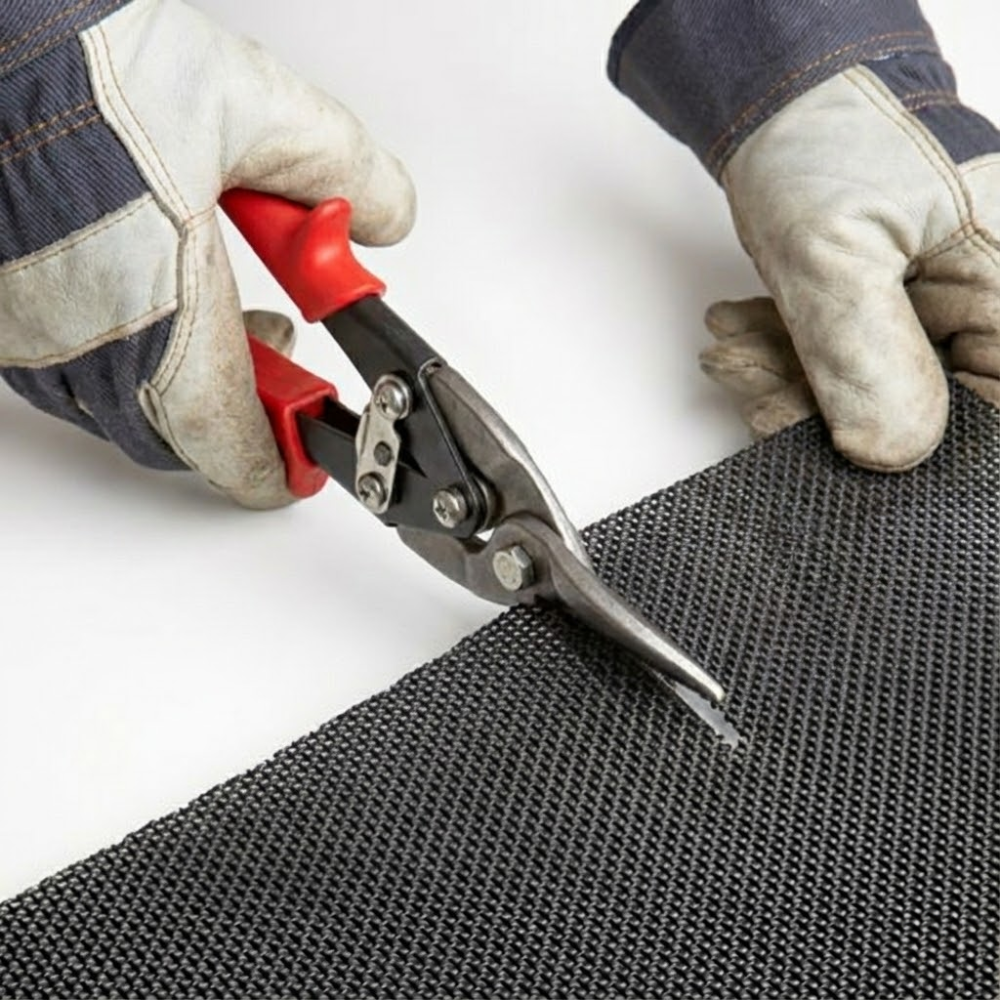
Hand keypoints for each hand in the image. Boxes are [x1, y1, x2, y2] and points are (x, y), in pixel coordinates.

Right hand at [0, 0, 413, 507]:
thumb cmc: (84, 65)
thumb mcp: (252, 104)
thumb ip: (341, 169)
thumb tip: (386, 216)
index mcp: (157, 307)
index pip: (222, 436)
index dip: (268, 467)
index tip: (296, 475)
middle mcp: (81, 338)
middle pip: (176, 432)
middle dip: (242, 410)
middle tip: (284, 352)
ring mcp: (28, 332)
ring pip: (118, 410)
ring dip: (184, 385)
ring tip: (226, 316)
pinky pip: (67, 374)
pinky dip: (125, 360)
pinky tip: (150, 298)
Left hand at [700, 67, 999, 469]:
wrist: (791, 92)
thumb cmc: (829, 137)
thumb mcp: (835, 255)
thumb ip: (863, 358)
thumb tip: (888, 453)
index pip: (988, 409)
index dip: (908, 441)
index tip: (830, 442)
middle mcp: (992, 299)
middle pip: (924, 404)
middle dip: (822, 405)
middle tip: (750, 390)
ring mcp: (948, 304)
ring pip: (873, 384)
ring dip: (790, 377)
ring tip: (729, 351)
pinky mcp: (901, 303)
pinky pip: (852, 356)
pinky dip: (792, 353)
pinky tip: (742, 337)